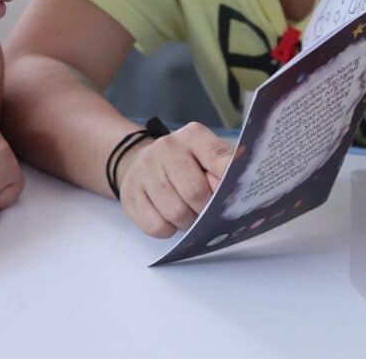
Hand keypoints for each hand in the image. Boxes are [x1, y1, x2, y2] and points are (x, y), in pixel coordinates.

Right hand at [116, 123, 232, 237]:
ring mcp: (145, 169)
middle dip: (206, 211)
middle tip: (207, 213)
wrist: (142, 161)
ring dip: (187, 222)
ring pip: (175, 212)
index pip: (220, 162)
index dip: (229, 187)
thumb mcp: (207, 158)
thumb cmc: (185, 164)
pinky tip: (169, 219)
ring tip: (189, 216)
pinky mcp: (130, 193)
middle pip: (195, 192)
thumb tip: (236, 193)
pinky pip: (155, 226)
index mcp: (194, 136)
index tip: (233, 200)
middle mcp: (167, 147)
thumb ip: (222, 172)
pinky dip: (167, 230)